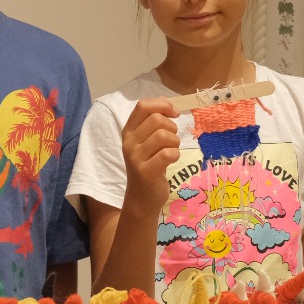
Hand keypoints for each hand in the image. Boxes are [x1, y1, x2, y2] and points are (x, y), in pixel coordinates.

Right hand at [121, 97, 180, 212]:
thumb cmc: (148, 166)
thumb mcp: (146, 142)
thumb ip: (154, 122)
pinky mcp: (145, 171)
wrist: (141, 198)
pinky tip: (171, 161)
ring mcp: (135, 158)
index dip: (162, 105)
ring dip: (175, 142)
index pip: (142, 106)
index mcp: (128, 131)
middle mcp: (128, 142)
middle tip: (172, 140)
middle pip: (156, 119)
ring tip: (171, 151)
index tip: (173, 113)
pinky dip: (175, 155)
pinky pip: (168, 153)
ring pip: (163, 136)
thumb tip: (169, 104)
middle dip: (172, 127)